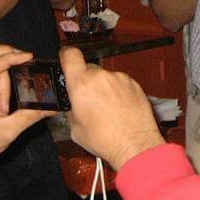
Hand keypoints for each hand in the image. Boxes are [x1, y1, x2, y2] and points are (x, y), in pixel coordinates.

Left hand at [0, 46, 53, 193]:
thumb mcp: (9, 130)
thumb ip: (30, 115)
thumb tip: (53, 106)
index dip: (10, 58)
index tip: (29, 57)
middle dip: (3, 51)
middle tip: (23, 57)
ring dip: (2, 67)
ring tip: (11, 91)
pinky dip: (0, 70)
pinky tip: (9, 83)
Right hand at [60, 47, 163, 170]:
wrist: (134, 144)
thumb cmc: (104, 139)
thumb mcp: (74, 127)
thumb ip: (71, 107)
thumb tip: (74, 102)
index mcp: (81, 84)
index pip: (70, 55)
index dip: (66, 55)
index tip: (65, 59)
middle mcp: (101, 76)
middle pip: (89, 69)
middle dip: (87, 81)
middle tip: (89, 99)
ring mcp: (120, 78)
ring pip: (106, 77)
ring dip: (104, 87)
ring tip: (107, 108)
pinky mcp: (134, 83)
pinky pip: (120, 83)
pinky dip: (118, 91)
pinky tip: (119, 107)